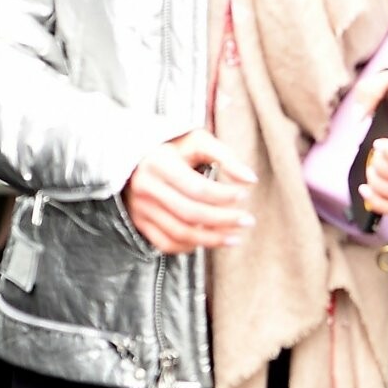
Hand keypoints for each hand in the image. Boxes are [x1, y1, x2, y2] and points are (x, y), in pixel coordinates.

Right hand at [124, 130, 256, 254]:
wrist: (136, 156)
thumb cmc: (174, 146)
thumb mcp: (197, 141)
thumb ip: (225, 156)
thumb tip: (251, 179)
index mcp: (159, 164)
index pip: (197, 188)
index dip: (224, 195)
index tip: (245, 194)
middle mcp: (146, 188)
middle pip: (191, 213)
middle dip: (224, 220)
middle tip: (248, 220)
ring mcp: (140, 208)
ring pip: (180, 233)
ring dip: (212, 239)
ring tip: (236, 236)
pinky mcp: (140, 222)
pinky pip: (167, 243)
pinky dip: (191, 246)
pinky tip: (211, 240)